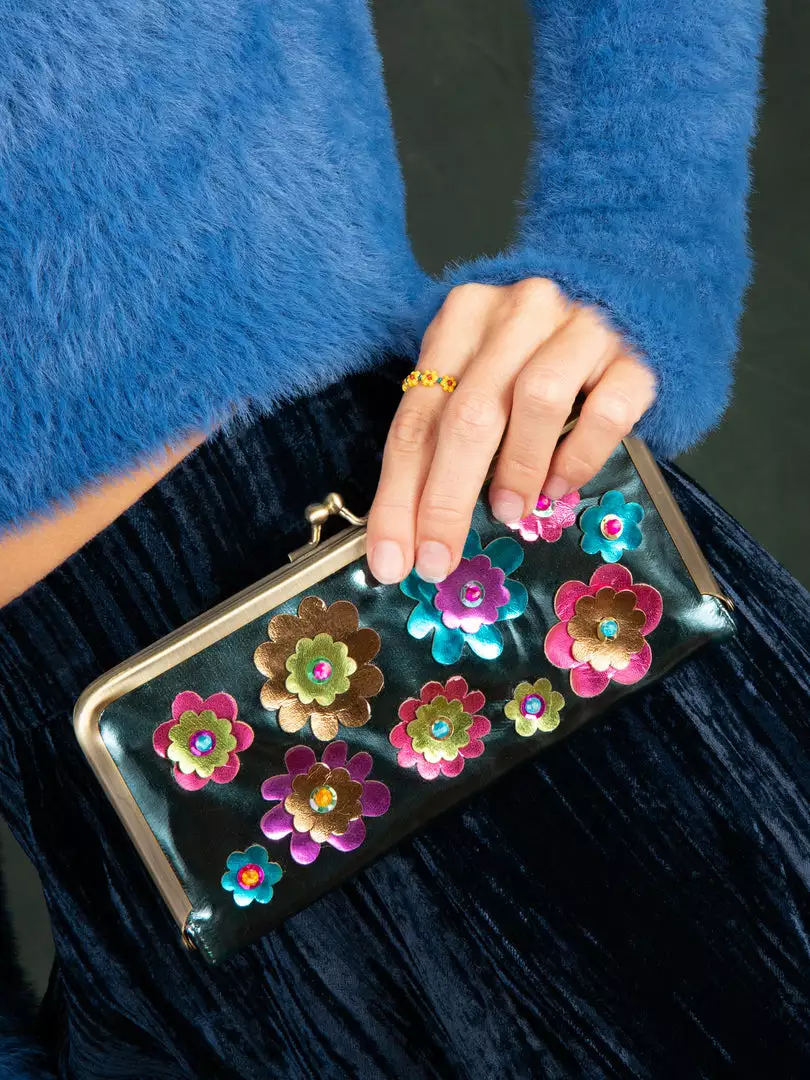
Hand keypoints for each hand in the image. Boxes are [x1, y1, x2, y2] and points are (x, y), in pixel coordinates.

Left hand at [366, 278, 655, 583]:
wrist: (630, 299)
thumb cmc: (537, 352)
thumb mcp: (479, 374)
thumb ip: (449, 432)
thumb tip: (416, 528)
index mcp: (463, 318)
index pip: (417, 417)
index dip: (397, 496)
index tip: (389, 558)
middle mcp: (518, 313)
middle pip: (469, 414)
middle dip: (444, 501)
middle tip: (435, 561)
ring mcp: (581, 328)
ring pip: (536, 401)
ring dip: (516, 469)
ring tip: (507, 512)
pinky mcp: (635, 355)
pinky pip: (606, 411)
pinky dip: (578, 457)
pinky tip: (560, 486)